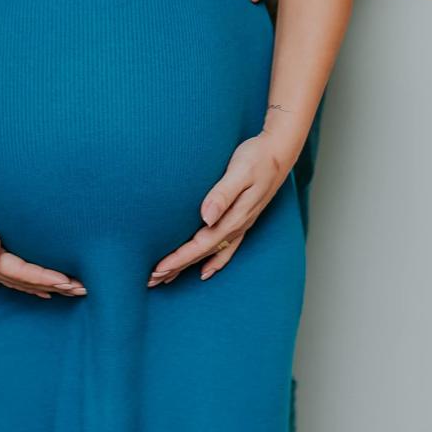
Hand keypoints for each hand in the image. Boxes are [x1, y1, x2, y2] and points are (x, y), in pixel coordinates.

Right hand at [0, 187, 87, 298]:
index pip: (19, 271)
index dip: (43, 277)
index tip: (66, 280)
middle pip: (26, 282)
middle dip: (54, 286)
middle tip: (82, 289)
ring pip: (23, 282)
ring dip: (48, 287)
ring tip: (72, 290)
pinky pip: (15, 278)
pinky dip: (33, 285)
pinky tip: (46, 290)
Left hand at [146, 132, 291, 286]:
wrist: (280, 151)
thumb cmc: (258, 157)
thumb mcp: (240, 171)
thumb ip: (223, 194)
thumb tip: (206, 217)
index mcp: (234, 217)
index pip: (200, 245)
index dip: (178, 258)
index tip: (158, 269)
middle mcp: (237, 226)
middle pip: (202, 253)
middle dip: (177, 267)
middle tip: (151, 280)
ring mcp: (241, 224)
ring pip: (211, 253)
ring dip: (189, 266)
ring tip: (168, 278)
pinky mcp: (242, 219)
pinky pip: (226, 249)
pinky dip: (214, 262)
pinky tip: (205, 271)